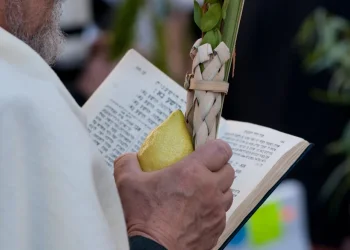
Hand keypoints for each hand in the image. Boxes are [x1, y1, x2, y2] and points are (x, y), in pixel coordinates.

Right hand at [114, 140, 234, 249]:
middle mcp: (210, 189)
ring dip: (218, 189)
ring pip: (228, 193)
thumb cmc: (142, 216)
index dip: (216, 147)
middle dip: (217, 168)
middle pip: (229, 170)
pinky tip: (197, 213)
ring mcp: (216, 211)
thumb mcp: (126, 182)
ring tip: (200, 193)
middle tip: (201, 172)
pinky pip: (222, 214)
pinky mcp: (217, 229)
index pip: (221, 149)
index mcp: (192, 172)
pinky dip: (214, 210)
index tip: (206, 151)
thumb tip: (131, 157)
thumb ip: (128, 162)